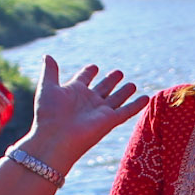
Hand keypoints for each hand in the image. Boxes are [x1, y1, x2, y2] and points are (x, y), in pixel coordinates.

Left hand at [21, 57, 148, 168]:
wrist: (55, 139)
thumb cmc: (48, 115)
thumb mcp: (47, 88)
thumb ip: (50, 72)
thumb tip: (48, 56)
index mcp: (74, 92)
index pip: (84, 78)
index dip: (89, 72)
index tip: (93, 67)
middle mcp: (89, 101)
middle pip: (103, 88)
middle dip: (110, 81)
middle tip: (118, 73)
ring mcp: (100, 111)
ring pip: (116, 98)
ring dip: (124, 91)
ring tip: (132, 84)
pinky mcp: (110, 120)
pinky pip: (127, 111)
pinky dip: (137, 105)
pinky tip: (146, 98)